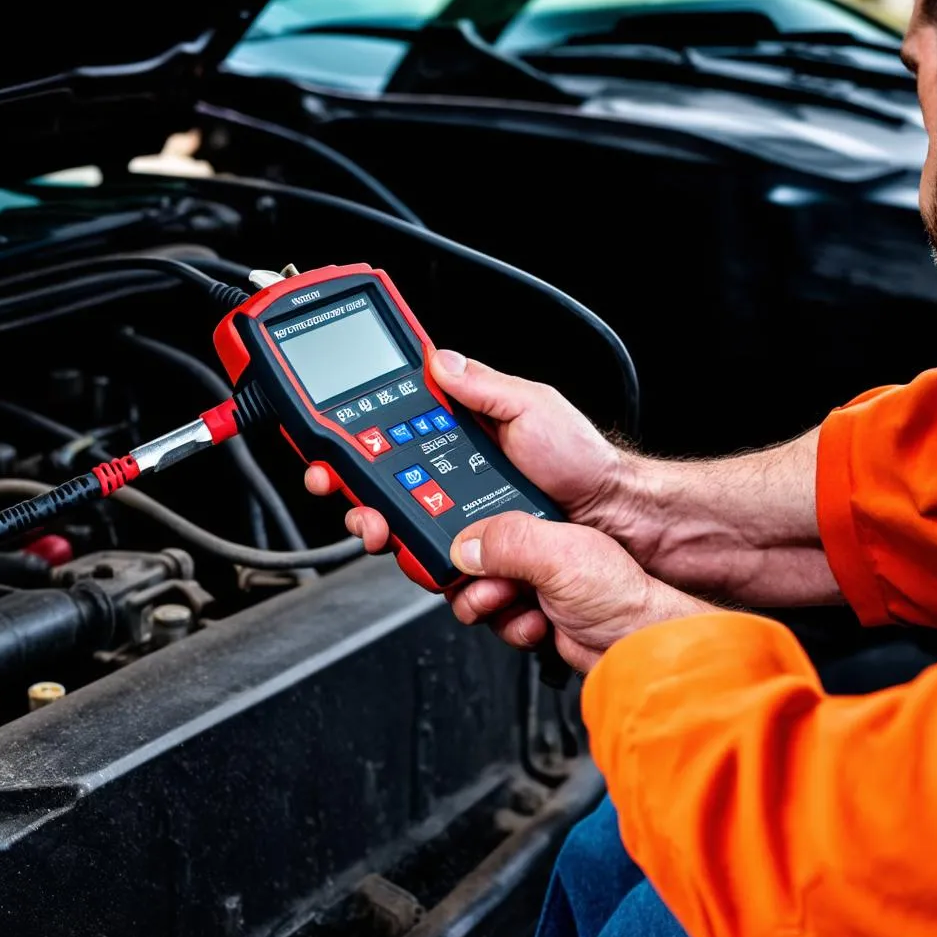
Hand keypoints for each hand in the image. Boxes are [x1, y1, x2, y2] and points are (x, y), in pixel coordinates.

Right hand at [304, 349, 624, 552]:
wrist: (612, 514)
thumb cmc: (579, 458)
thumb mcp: (531, 406)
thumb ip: (482, 386)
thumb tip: (439, 361)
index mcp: (453, 438)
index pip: (383, 440)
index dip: (346, 449)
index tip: (325, 456)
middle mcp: (448, 481)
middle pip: (380, 496)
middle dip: (359, 506)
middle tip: (362, 513)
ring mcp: (461, 522)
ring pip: (404, 538)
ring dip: (392, 543)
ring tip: (400, 542)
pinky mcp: (478, 560)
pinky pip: (444, 572)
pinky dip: (440, 575)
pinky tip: (452, 571)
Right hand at [446, 512, 717, 673]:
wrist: (641, 642)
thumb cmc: (621, 588)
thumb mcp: (559, 556)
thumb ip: (507, 544)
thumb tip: (464, 546)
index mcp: (537, 511)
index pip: (480, 512)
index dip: (459, 533)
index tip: (451, 555)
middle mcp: (533, 541)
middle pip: (471, 556)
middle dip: (472, 578)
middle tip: (490, 585)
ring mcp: (533, 576)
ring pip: (480, 591)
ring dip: (491, 605)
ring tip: (516, 604)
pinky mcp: (533, 608)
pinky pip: (498, 618)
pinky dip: (511, 626)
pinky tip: (536, 623)